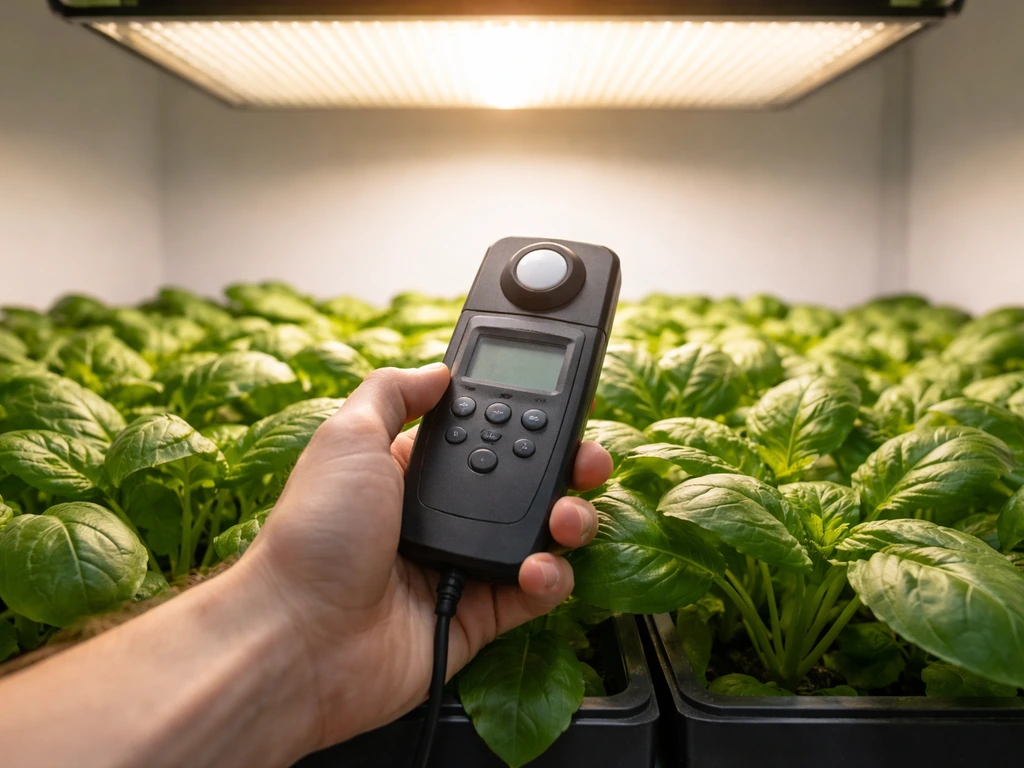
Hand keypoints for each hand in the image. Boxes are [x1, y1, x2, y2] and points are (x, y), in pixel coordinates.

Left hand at [243, 363, 612, 751]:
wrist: (301, 636)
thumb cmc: (316, 533)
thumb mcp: (345, 438)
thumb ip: (393, 392)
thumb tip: (438, 369)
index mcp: (415, 470)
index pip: (487, 434)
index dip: (528, 418)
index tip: (568, 404)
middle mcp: (445, 514)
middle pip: (528, 482)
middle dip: (568, 466)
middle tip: (588, 461)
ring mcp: (465, 563)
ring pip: (542, 535)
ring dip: (570, 519)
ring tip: (565, 518)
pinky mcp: (480, 615)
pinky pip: (535, 592)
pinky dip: (550, 578)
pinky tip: (537, 568)